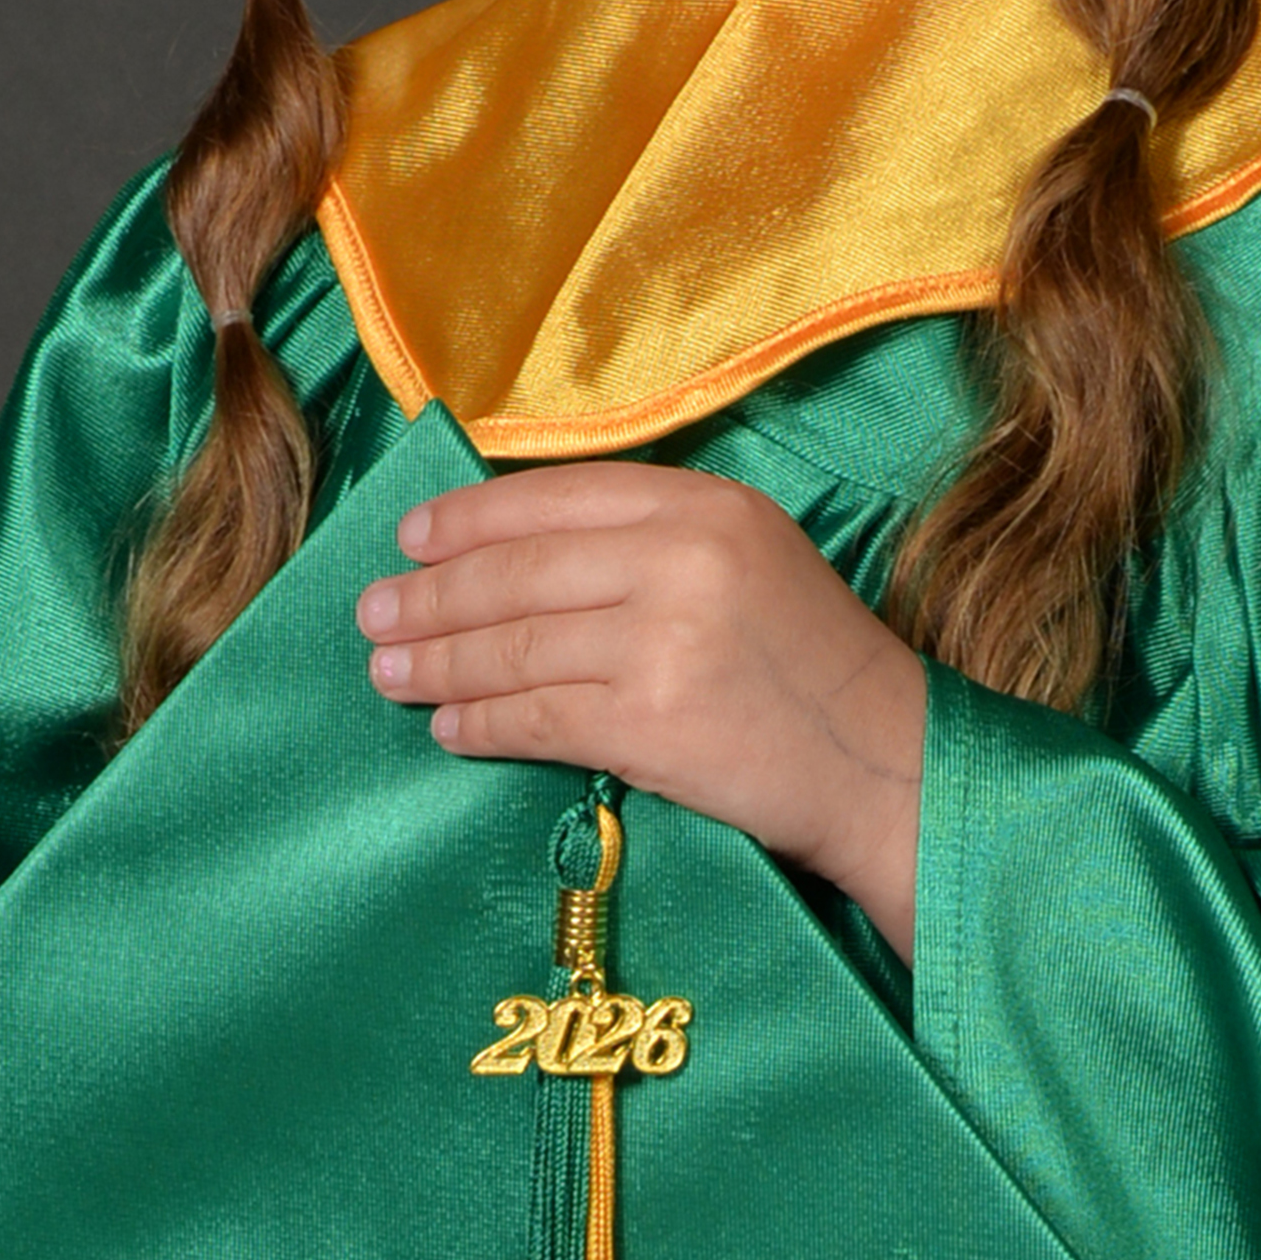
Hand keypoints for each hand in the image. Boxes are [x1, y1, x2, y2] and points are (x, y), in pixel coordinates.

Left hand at [355, 463, 924, 959]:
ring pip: (517, 645)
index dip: (473, 516)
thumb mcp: (748, 557)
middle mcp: (684, 557)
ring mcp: (666, 640)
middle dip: (433, 593)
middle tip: (373, 609)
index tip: (411, 535)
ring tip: (386, 668)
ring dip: (438, 659)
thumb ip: (652, 540)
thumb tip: (514, 550)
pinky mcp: (652, 722)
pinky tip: (447, 723)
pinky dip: (480, 720)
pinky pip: (536, 716)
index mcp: (707, 503)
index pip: (558, 496)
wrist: (887, 762)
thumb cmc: (812, 663)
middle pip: (522, 569)